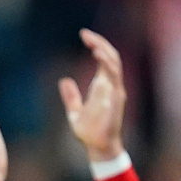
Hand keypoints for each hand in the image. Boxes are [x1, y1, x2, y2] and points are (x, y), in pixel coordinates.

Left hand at [58, 28, 125, 162]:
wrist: (97, 146)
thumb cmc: (89, 132)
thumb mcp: (74, 111)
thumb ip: (71, 96)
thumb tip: (64, 80)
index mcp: (102, 86)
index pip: (102, 59)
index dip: (96, 45)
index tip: (84, 35)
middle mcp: (111, 86)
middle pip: (110, 57)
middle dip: (99, 43)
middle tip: (85, 34)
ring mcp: (116, 91)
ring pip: (114, 65)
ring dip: (104, 52)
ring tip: (92, 43)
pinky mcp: (116, 99)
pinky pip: (114, 78)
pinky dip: (107, 67)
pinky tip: (98, 57)